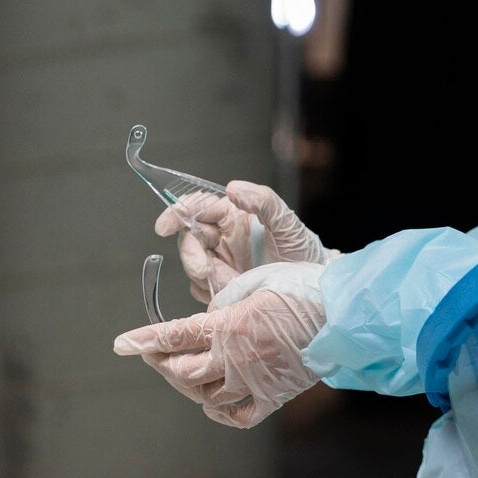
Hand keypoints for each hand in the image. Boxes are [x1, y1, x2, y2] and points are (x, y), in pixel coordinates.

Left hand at [113, 260, 326, 427]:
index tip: (120, 344)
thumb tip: (209, 320)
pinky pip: (238, 416)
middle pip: (182, 371)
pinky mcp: (273, 396)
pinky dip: (219, 413)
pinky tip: (212, 402)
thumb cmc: (302, 288)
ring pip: (205, 395)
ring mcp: (254, 381)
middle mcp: (236, 358)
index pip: (174, 336)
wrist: (343, 313)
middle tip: (155, 354)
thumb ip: (225, 302)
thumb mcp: (256, 281)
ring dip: (188, 384)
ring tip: (184, 371)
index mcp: (229, 325)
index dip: (143, 340)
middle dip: (161, 362)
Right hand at [156, 181, 335, 304]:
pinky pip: (201, 287)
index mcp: (233, 215)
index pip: (197, 206)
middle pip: (189, 237)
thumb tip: (233, 187)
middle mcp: (223, 236)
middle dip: (190, 253)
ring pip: (192, 264)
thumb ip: (263, 201)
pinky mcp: (220, 284)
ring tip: (225, 280)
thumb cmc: (302, 251)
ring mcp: (220, 261)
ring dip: (200, 273)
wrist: (312, 287)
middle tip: (203, 268)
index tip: (166, 225)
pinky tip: (227, 290)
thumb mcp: (287, 223)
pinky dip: (208, 289)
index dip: (177, 212)